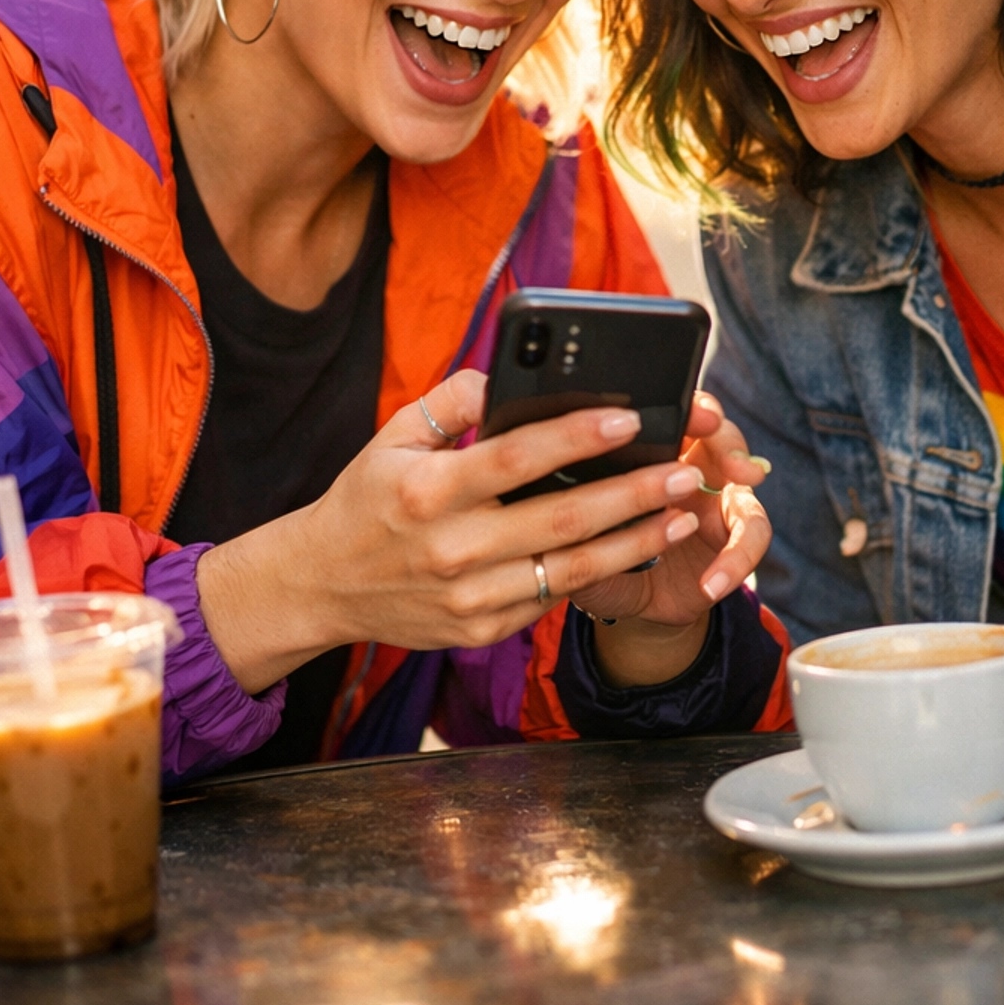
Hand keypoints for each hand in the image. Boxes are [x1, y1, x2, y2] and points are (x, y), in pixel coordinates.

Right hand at [197, 371, 739, 692]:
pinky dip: (598, 573)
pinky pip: (551, 599)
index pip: (515, 459)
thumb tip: (507, 375)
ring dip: (634, 541)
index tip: (626, 418)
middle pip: (561, 519)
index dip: (575, 437)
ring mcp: (469, 599)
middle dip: (632, 493)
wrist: (321, 584)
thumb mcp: (392, 436)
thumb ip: (451, 401)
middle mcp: (452, 550)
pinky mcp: (482, 630)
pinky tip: (636, 548)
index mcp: (428, 493)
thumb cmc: (366, 499)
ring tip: (679, 513)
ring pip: (571, 570)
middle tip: (682, 469)